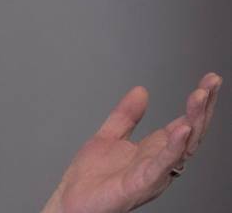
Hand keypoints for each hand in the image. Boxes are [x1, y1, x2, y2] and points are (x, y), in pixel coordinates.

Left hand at [42, 73, 221, 212]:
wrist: (71, 203)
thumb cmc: (91, 179)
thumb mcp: (109, 136)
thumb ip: (126, 115)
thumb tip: (142, 91)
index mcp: (154, 150)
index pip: (184, 124)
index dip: (197, 104)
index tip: (208, 81)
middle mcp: (159, 162)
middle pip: (190, 132)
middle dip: (202, 107)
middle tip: (212, 82)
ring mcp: (153, 173)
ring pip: (182, 146)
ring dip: (193, 120)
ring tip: (199, 96)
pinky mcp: (141, 183)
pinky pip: (162, 164)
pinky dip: (174, 147)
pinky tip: (182, 129)